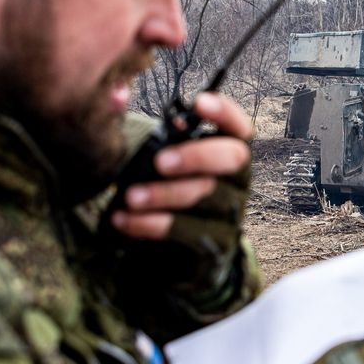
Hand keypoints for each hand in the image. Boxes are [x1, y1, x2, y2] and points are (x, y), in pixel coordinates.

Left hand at [108, 92, 252, 289]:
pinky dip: (151, 225)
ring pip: (206, 196)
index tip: (198, 102)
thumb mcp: (165, 166)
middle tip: (160, 162)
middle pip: (234, 159)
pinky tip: (123, 219)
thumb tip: (135, 103)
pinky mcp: (215, 246)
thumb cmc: (168, 198)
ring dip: (164, 195)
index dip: (225, 113)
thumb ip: (157, 138)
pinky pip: (189, 232)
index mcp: (229, 156)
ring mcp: (231, 215)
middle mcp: (238, 183)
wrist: (175, 261)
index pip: (240, 128)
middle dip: (196, 155)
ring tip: (129, 196)